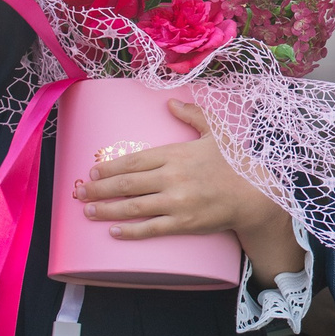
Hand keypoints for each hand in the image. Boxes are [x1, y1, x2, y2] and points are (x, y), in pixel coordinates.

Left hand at [75, 100, 304, 274]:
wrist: (255, 195)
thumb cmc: (235, 163)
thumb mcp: (216, 133)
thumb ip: (192, 116)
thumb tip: (171, 104)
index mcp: (176, 154)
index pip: (134, 160)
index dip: (110, 167)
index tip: (93, 171)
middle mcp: (172, 177)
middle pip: (127, 184)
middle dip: (99, 189)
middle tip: (79, 192)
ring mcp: (177, 202)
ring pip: (133, 207)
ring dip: (106, 210)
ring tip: (87, 211)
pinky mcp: (184, 223)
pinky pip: (151, 228)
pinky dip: (130, 231)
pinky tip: (113, 231)